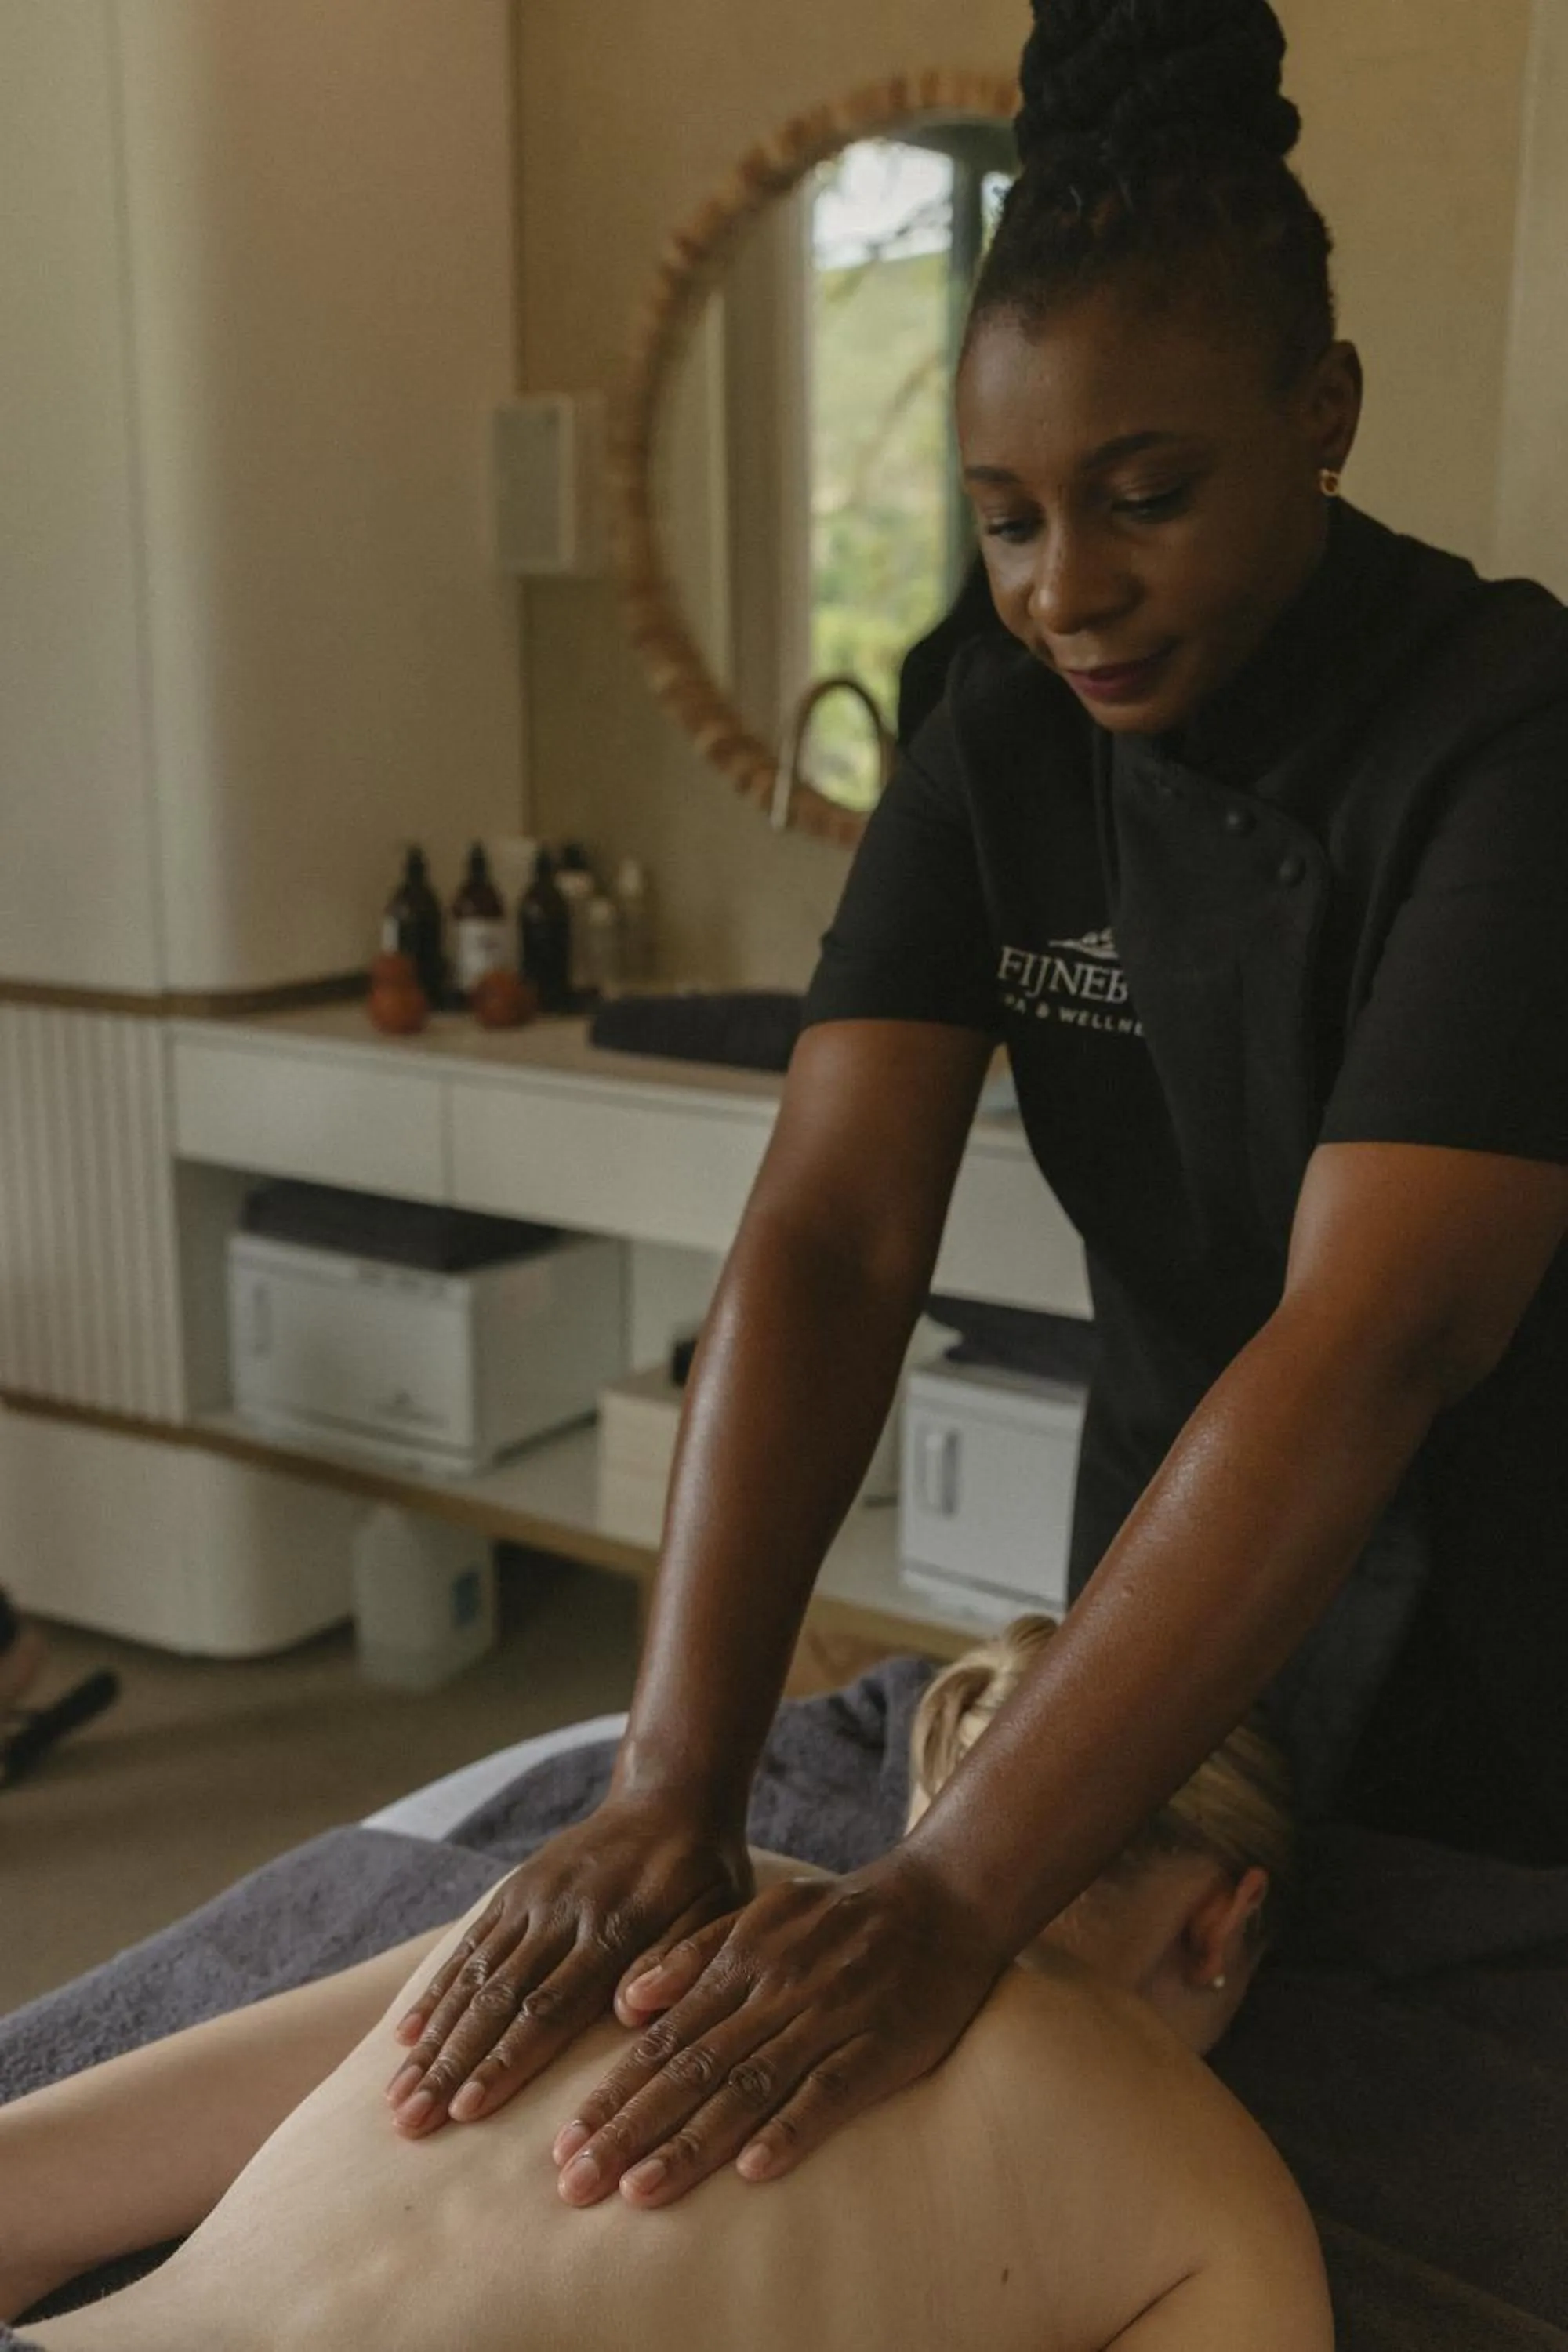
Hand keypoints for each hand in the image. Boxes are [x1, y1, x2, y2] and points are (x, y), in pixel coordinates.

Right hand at [383, 1793, 751, 2134]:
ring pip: (472, 1977)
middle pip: (496, 2000)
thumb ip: (678, 1960)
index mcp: (614, 1928)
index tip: (466, 2111)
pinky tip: (405, 2035)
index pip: (550, 2007)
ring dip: (432, 2039)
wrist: (669, 1795)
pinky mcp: (515, 1888)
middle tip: (410, 2122)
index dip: (505, 2061)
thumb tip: (631, 2012)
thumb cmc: (703, 1873)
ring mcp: (532, 1898)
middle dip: (450, 2065)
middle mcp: (560, 1914)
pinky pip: (468, 1945)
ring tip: (397, 2097)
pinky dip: (435, 1991)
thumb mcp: (716, 1912)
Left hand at [550, 1847, 1006, 2209]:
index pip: (662, 2040)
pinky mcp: (877, 2047)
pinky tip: (754, 2169)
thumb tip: (626, 2002)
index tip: (564, 2145)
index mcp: (741, 1961)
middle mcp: (773, 1992)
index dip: (612, 2093)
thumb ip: (694, 1956)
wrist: (942, 1899)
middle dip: (628, 2129)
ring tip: (639, 2190)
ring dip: (690, 2141)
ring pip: (747, 2087)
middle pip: (690, 2069)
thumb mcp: (761, 1914)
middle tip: (576, 2183)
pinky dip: (790, 2129)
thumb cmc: (841, 1917)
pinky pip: (828, 2093)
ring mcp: (825, 2020)